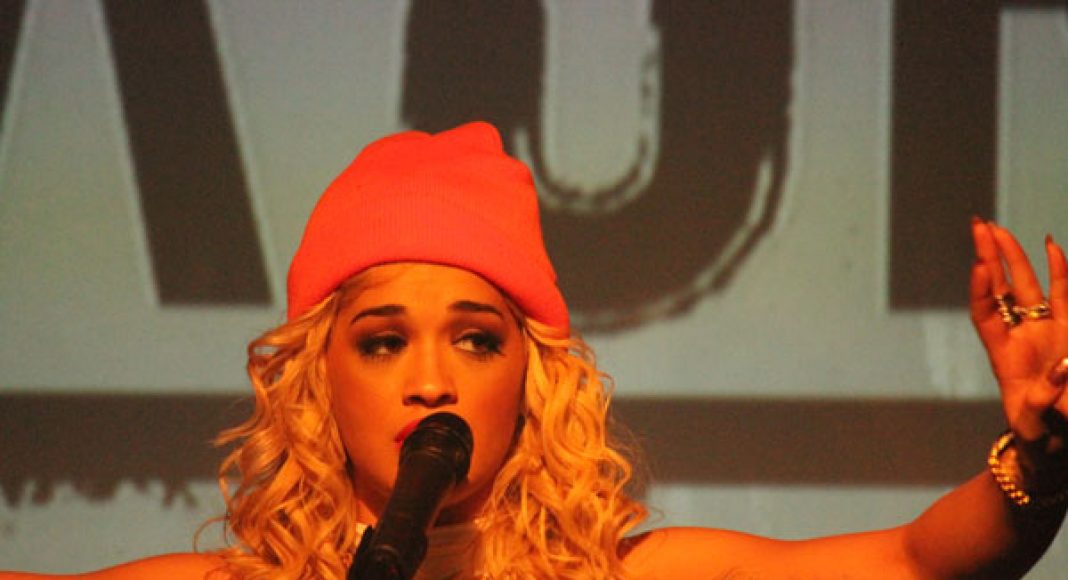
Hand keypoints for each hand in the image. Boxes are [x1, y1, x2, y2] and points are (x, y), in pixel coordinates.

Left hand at [971, 219, 1067, 493]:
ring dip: (1014, 256)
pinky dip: (1060, 271)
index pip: (986, 315)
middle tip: (978, 224)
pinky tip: (1051, 245)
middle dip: (990, 256)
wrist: (1057, 445)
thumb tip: (1063, 368)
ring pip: (1028, 285)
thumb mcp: (1037, 427)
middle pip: (1001, 289)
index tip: (978, 266)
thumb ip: (1044, 403)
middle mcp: (1020, 337)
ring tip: (997, 227)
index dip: (981, 291)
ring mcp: (1044, 332)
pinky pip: (1063, 296)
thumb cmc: (1040, 439)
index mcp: (1003, 357)